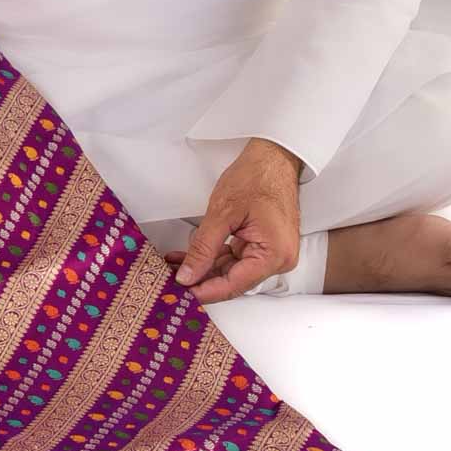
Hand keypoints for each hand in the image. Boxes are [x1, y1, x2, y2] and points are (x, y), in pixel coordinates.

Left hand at [165, 138, 302, 303]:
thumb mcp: (222, 214)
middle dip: (201, 279)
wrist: (273, 157)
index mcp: (274, 254)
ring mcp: (271, 252)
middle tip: (172, 279)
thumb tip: (188, 275)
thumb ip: (203, 248)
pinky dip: (213, 256)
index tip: (182, 293)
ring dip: (203, 267)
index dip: (205, 291)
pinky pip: (235, 258)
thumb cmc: (258, 176)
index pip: (234, 285)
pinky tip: (190, 256)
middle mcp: (278, 259)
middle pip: (233, 280)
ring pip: (231, 270)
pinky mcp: (263, 245)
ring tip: (175, 265)